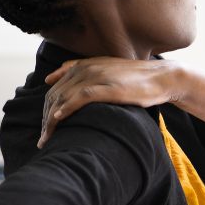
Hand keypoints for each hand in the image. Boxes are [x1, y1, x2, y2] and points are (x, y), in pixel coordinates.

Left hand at [39, 57, 183, 146]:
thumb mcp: (106, 72)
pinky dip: (66, 109)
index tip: (44, 128)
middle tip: (42, 139)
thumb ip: (82, 73)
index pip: (55, 88)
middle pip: (55, 95)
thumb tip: (52, 79)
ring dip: (51, 120)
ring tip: (47, 138)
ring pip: (63, 98)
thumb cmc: (135, 80)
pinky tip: (59, 120)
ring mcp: (96, 77)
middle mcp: (86, 68)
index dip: (46, 109)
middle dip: (45, 119)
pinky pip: (79, 98)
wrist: (161, 77)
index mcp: (83, 65)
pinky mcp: (106, 87)